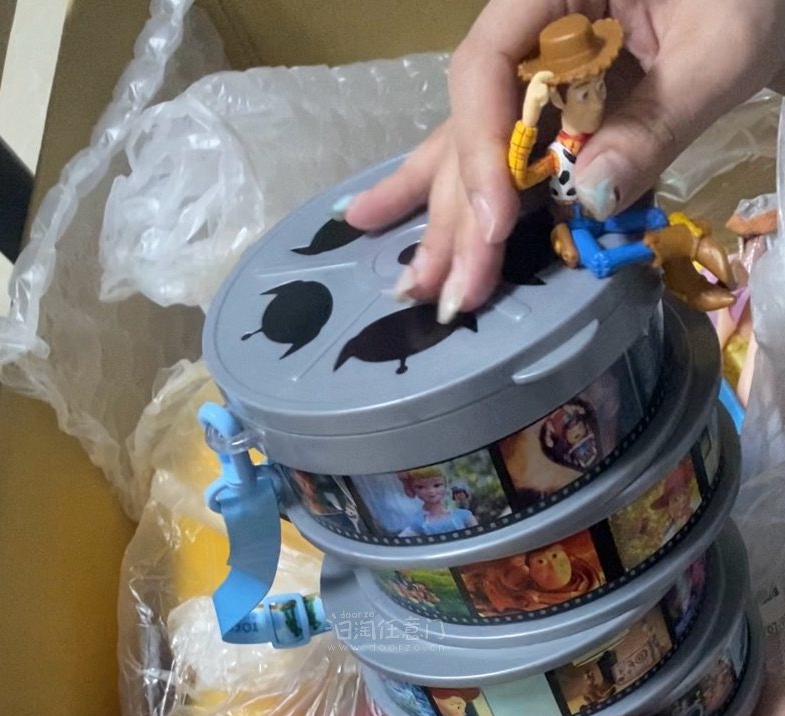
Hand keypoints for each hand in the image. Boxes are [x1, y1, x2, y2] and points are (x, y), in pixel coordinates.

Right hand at [343, 0, 784, 322]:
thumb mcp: (721, 46)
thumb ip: (658, 119)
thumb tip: (590, 197)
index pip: (487, 69)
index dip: (484, 151)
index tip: (494, 223)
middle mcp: (527, 24)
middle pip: (475, 122)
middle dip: (463, 212)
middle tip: (451, 291)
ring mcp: (536, 65)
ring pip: (476, 143)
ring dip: (446, 217)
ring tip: (407, 282)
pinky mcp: (555, 99)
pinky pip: (505, 149)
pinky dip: (466, 194)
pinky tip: (391, 221)